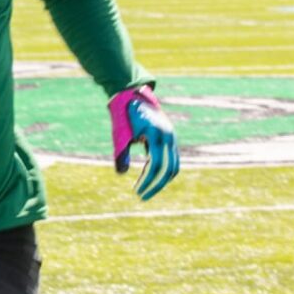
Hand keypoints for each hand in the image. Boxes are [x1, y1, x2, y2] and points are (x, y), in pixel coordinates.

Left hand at [109, 85, 179, 200]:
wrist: (134, 96)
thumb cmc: (124, 115)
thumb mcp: (120, 134)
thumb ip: (121, 153)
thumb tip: (120, 174)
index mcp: (156, 134)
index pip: (156, 165)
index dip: (147, 181)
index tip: (137, 191)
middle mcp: (168, 136)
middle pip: (168, 169)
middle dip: (156, 185)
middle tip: (142, 196)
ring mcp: (172, 137)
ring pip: (173, 166)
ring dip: (161, 180)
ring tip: (146, 190)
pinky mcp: (171, 139)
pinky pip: (172, 160)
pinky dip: (164, 172)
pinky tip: (151, 179)